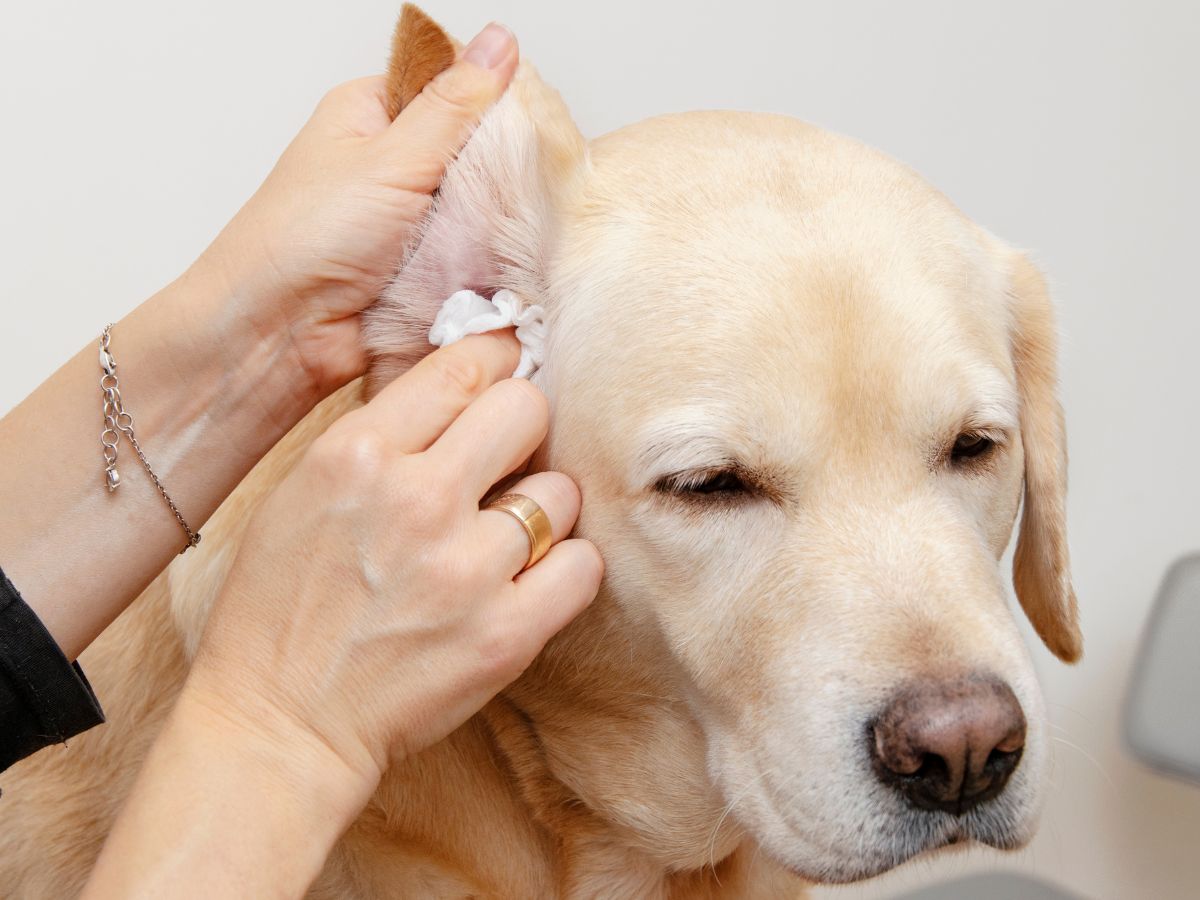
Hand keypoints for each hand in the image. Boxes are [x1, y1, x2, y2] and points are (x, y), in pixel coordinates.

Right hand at [182, 332, 602, 800]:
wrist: (280, 721)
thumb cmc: (282, 606)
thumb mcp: (303, 490)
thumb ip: (381, 435)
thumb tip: (462, 388)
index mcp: (356, 454)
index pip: (465, 367)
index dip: (496, 363)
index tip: (507, 373)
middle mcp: (416, 500)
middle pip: (527, 409)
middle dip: (523, 426)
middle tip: (508, 457)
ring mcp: (465, 569)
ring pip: (561, 492)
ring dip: (541, 510)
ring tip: (504, 538)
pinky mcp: (504, 634)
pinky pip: (583, 565)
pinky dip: (565, 569)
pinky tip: (530, 580)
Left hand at [189, 23, 518, 395]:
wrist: (279, 333)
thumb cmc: (305, 238)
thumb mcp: (391, 157)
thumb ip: (455, 105)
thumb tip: (498, 42)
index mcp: (372, 115)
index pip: (453, 87)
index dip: (494, 102)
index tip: (530, 123)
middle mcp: (390, 163)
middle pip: (474, 152)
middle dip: (499, 172)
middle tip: (517, 188)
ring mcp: (409, 220)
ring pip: (480, 209)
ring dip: (493, 225)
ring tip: (506, 233)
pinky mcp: (423, 270)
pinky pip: (472, 258)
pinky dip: (485, 264)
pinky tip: (500, 267)